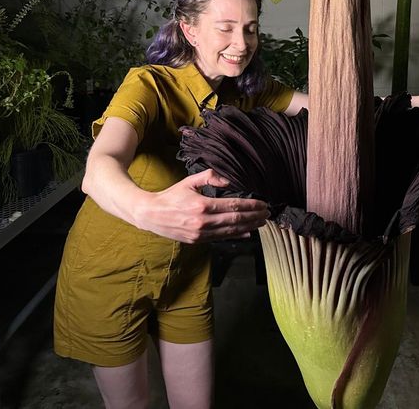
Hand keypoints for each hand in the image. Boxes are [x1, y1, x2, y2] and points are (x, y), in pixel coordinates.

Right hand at [139, 168, 268, 243]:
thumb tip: (229, 180)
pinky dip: (236, 236)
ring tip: (262, 222)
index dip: (251, 205)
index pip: (234, 205)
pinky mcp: (198, 241)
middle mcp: (203, 222)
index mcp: (202, 205)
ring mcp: (201, 233)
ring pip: (231, 231)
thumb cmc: (171, 196)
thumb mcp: (189, 182)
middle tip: (267, 213)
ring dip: (249, 227)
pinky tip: (247, 233)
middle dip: (254, 216)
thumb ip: (210, 177)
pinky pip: (221, 238)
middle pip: (236, 219)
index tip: (263, 204)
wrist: (151, 214)